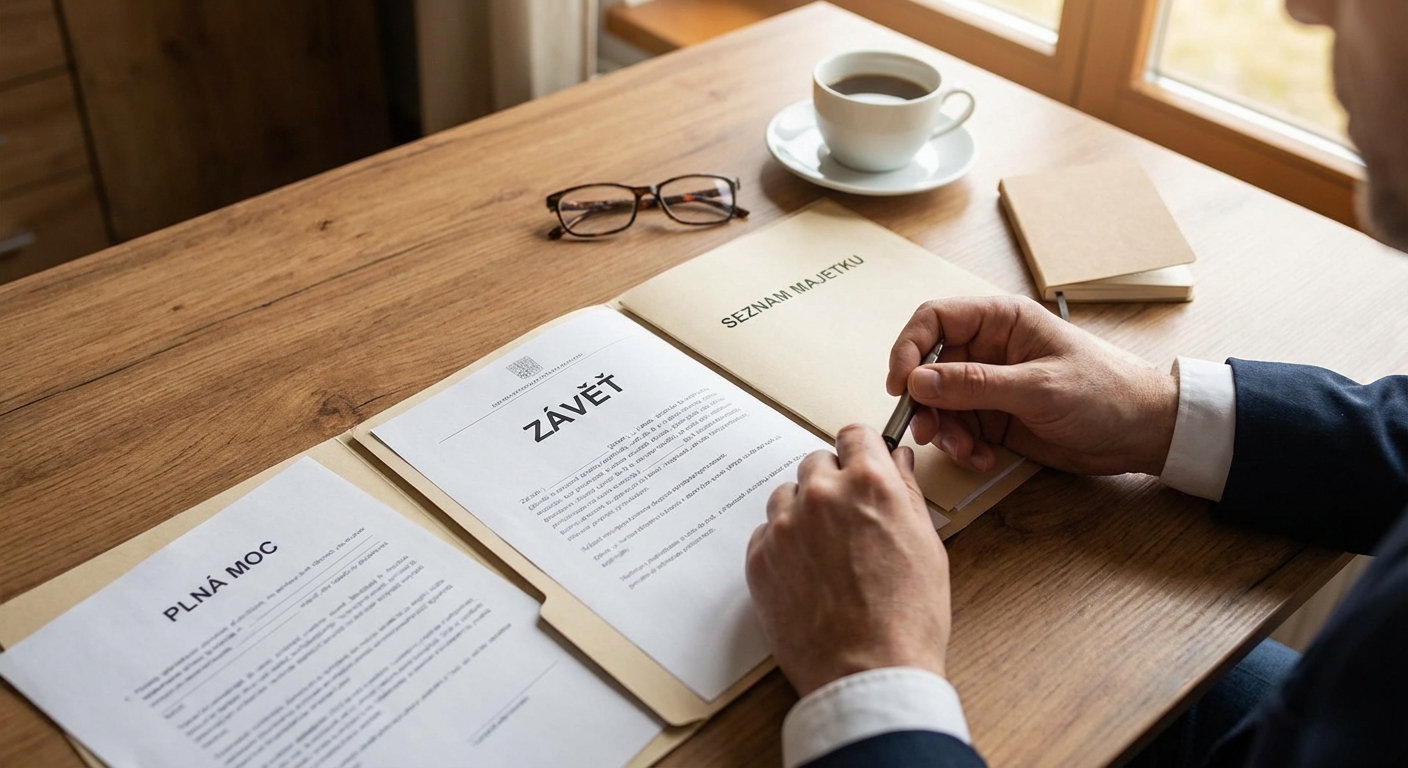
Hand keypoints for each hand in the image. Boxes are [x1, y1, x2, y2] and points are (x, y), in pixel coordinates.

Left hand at [745, 424, 949, 696]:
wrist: (869, 673)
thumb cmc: (908, 617)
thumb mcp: (927, 545)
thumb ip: (906, 492)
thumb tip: (898, 461)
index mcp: (869, 484)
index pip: (854, 435)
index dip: (860, 452)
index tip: (860, 465)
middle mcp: (822, 495)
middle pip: (816, 463)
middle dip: (832, 484)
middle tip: (848, 523)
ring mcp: (785, 527)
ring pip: (787, 496)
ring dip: (803, 513)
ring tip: (826, 555)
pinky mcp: (759, 559)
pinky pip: (766, 533)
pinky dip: (782, 546)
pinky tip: (807, 576)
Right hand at [886, 296, 1178, 475]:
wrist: (1145, 432)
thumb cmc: (1107, 393)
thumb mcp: (1038, 387)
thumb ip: (975, 385)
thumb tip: (919, 380)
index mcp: (1001, 321)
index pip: (935, 320)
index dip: (909, 348)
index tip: (901, 384)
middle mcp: (990, 349)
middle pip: (929, 367)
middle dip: (925, 402)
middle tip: (928, 430)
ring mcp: (991, 385)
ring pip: (941, 404)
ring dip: (945, 431)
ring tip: (965, 451)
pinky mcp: (997, 417)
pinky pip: (961, 430)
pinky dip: (964, 448)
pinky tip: (984, 458)